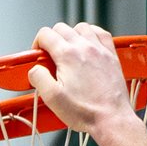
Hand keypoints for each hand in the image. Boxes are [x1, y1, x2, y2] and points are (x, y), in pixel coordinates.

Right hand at [28, 21, 137, 145]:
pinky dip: (91, 34)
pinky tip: (88, 45)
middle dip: (52, 39)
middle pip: (61, 28)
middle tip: (50, 56)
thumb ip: (38, 78)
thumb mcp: (52, 98)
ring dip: (71, 35)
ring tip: (68, 51)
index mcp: (67, 55)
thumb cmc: (85, 111)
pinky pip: (100, 33)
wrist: (111, 118)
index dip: (37, 44)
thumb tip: (35, 69)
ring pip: (81, 27)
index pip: (45, 34)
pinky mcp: (111, 56)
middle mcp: (84, 47)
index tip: (39, 56)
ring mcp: (100, 49)